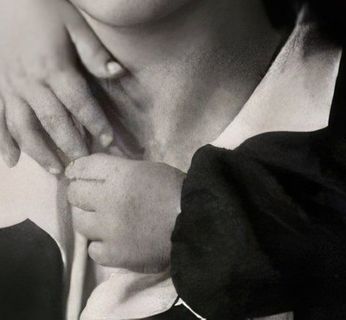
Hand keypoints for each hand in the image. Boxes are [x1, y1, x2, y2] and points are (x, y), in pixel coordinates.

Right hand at [0, 0, 124, 172]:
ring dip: (39, 151)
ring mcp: (8, 84)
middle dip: (70, 145)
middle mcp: (28, 80)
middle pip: (52, 121)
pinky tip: (12, 161)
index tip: (109, 142)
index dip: (94, 124)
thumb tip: (118, 73)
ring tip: (56, 170)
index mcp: (53, 65)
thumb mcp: (76, 22)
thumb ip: (94, 52)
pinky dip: (3, 142)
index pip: (79, 103)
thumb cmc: (49, 3)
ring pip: (23, 127)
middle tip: (86, 166)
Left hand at [66, 153, 184, 272]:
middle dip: (80, 193)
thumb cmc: (175, 190)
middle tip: (89, 197)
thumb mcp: (148, 169)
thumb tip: (101, 173)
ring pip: (80, 223)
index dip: (77, 169)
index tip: (76, 173)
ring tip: (101, 220)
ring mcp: (108, 229)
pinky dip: (100, 245)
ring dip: (89, 219)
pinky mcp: (113, 254)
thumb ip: (121, 171)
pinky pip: (93, 249)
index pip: (83, 167)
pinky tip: (111, 240)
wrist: (194, 222)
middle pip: (75, 194)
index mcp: (120, 175)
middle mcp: (108, 200)